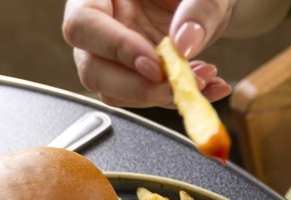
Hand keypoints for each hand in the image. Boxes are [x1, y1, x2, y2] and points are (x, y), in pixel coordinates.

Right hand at [62, 0, 234, 107]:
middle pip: (92, 68)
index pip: (84, 24)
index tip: (154, 64)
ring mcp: (111, 53)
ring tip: (202, 80)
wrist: (206, 1)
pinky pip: (141, 96)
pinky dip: (174, 98)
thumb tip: (184, 44)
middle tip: (177, 86)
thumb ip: (199, 9)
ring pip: (113, 91)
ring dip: (159, 96)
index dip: (116, 48)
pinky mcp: (131, 73)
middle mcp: (99, 24)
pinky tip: (206, 87)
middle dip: (137, 87)